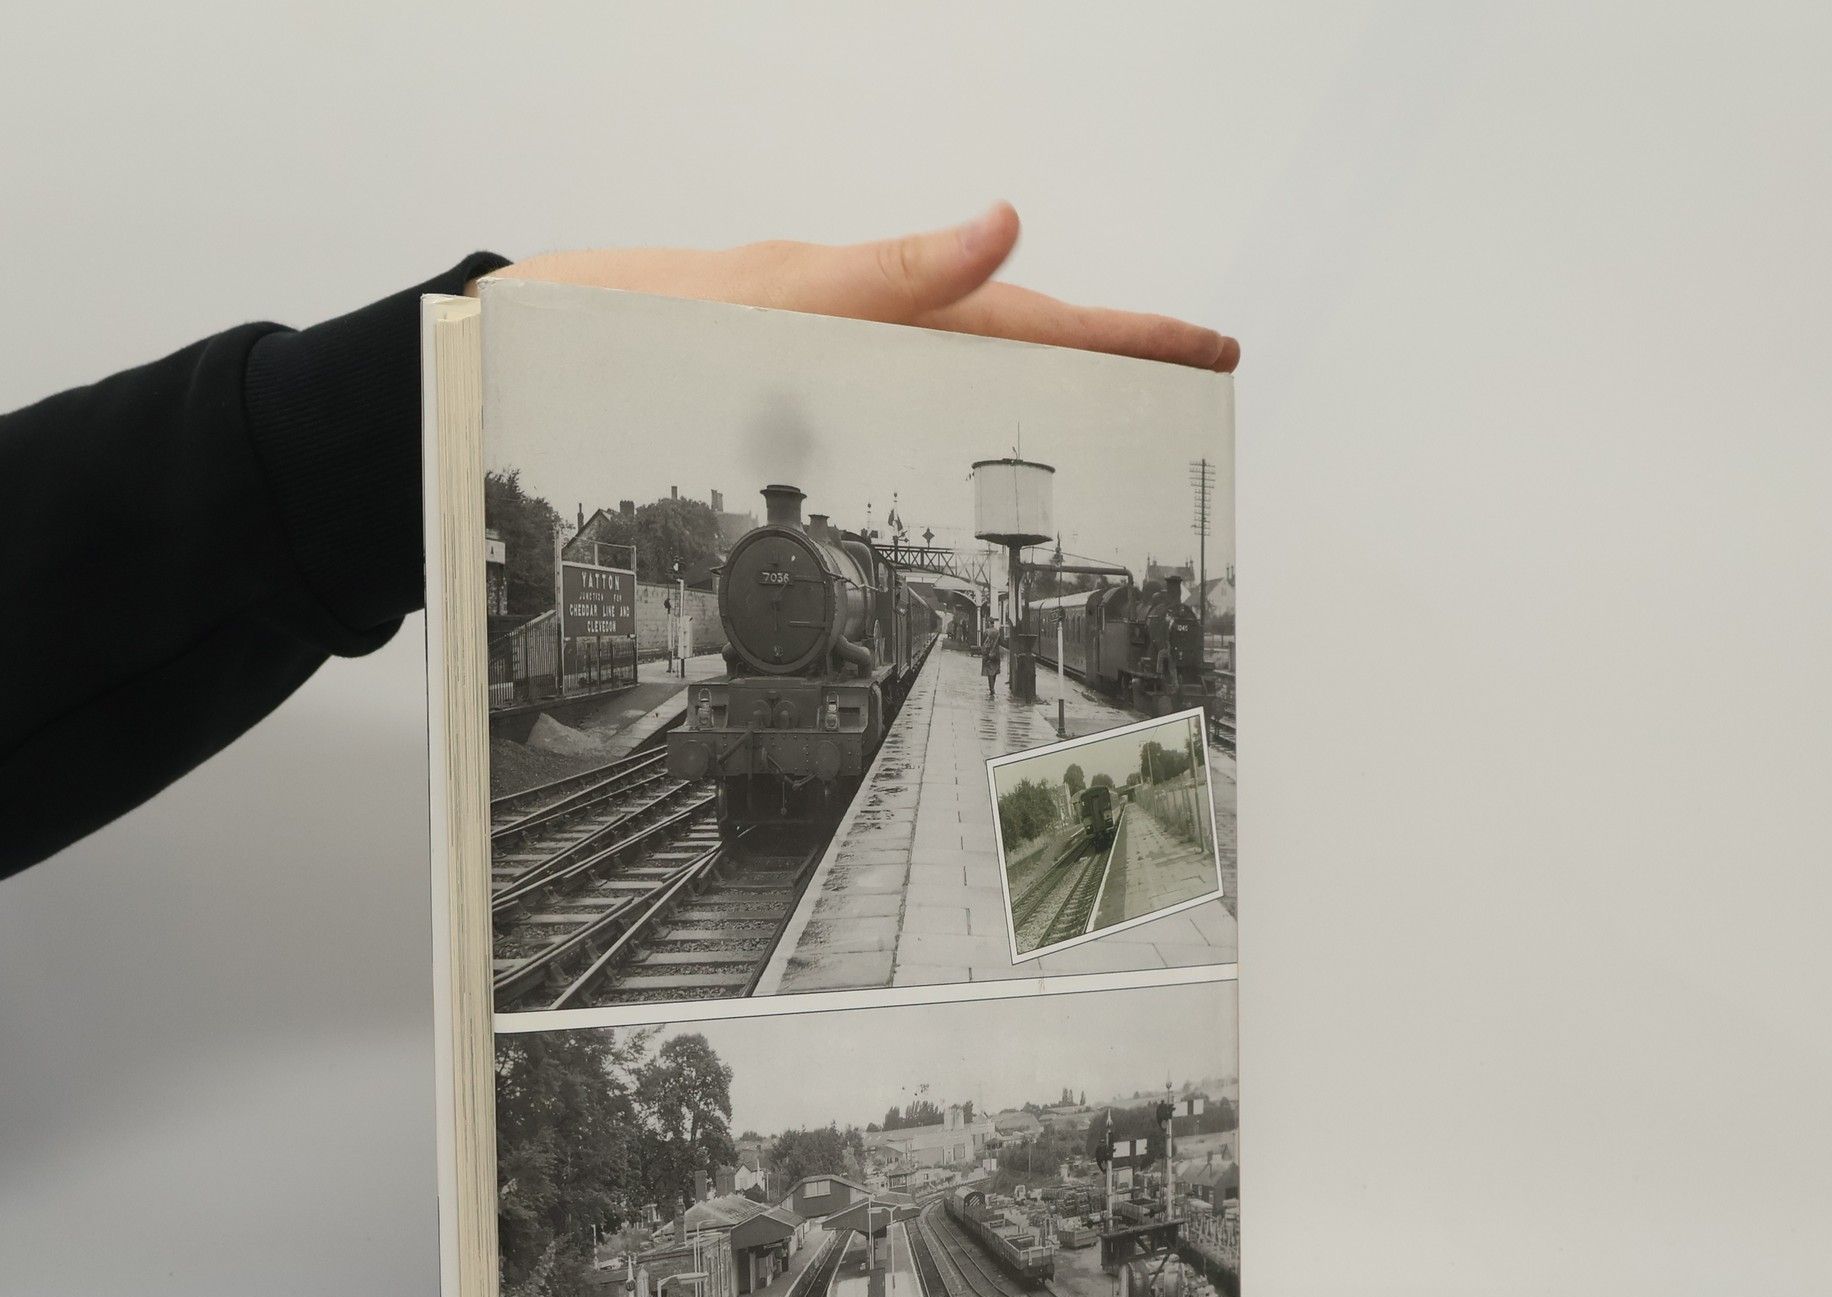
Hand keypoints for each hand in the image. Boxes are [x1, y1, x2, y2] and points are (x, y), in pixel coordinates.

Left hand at [489, 203, 1237, 372]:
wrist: (524, 355)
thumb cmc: (626, 322)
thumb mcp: (763, 298)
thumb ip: (884, 273)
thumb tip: (1000, 226)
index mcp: (874, 300)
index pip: (1026, 315)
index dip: (1122, 334)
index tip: (1203, 349)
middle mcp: (861, 334)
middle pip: (1011, 340)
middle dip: (1110, 357)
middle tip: (1193, 377)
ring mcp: (832, 368)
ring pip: (963, 374)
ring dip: (1047, 387)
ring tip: (1120, 410)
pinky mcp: (794, 400)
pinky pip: (906, 404)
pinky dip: (964, 414)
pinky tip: (975, 434)